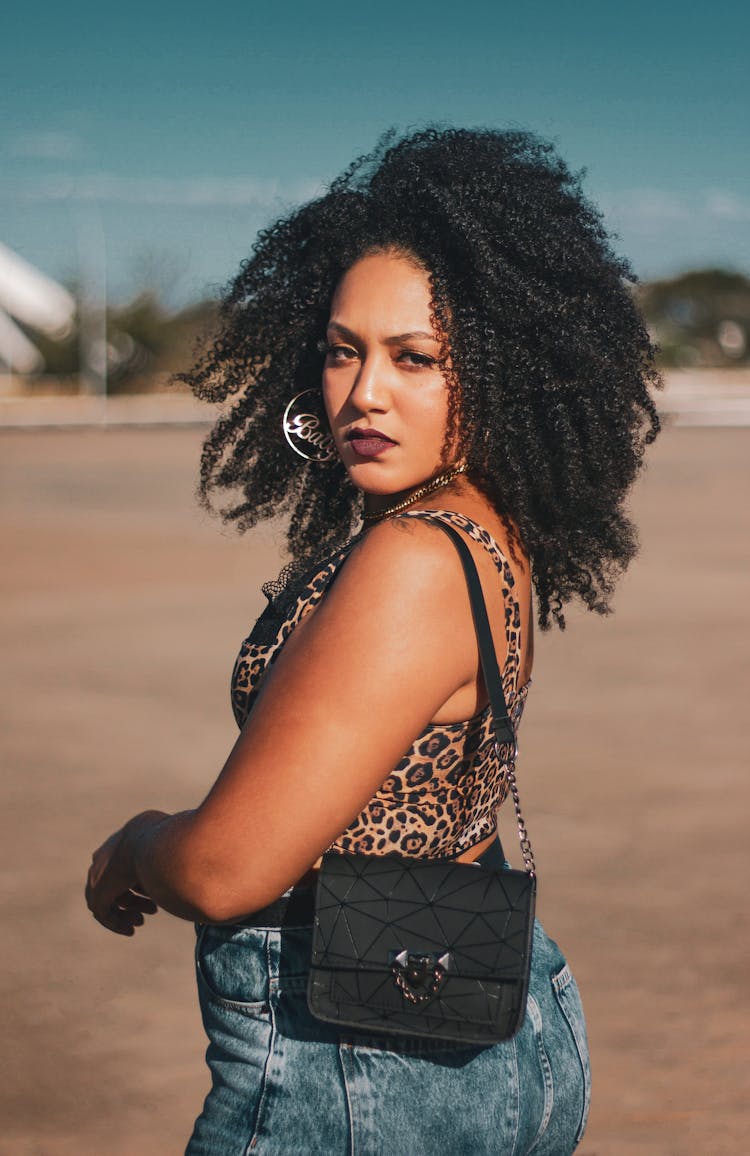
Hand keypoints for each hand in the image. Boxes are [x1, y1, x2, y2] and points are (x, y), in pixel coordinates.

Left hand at [85, 813, 163, 935]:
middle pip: (117, 883)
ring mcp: (98, 874)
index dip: (142, 883)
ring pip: (108, 900)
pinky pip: (103, 913)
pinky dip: (117, 923)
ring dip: (126, 912)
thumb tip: (187, 870)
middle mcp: (106, 856)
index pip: (127, 864)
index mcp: (124, 839)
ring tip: (141, 921)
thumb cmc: (173, 847)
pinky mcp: (98, 893)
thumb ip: (171, 861)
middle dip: (134, 899)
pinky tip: (131, 931)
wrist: (157, 847)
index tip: (158, 894)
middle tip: (153, 910)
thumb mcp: (172, 852)